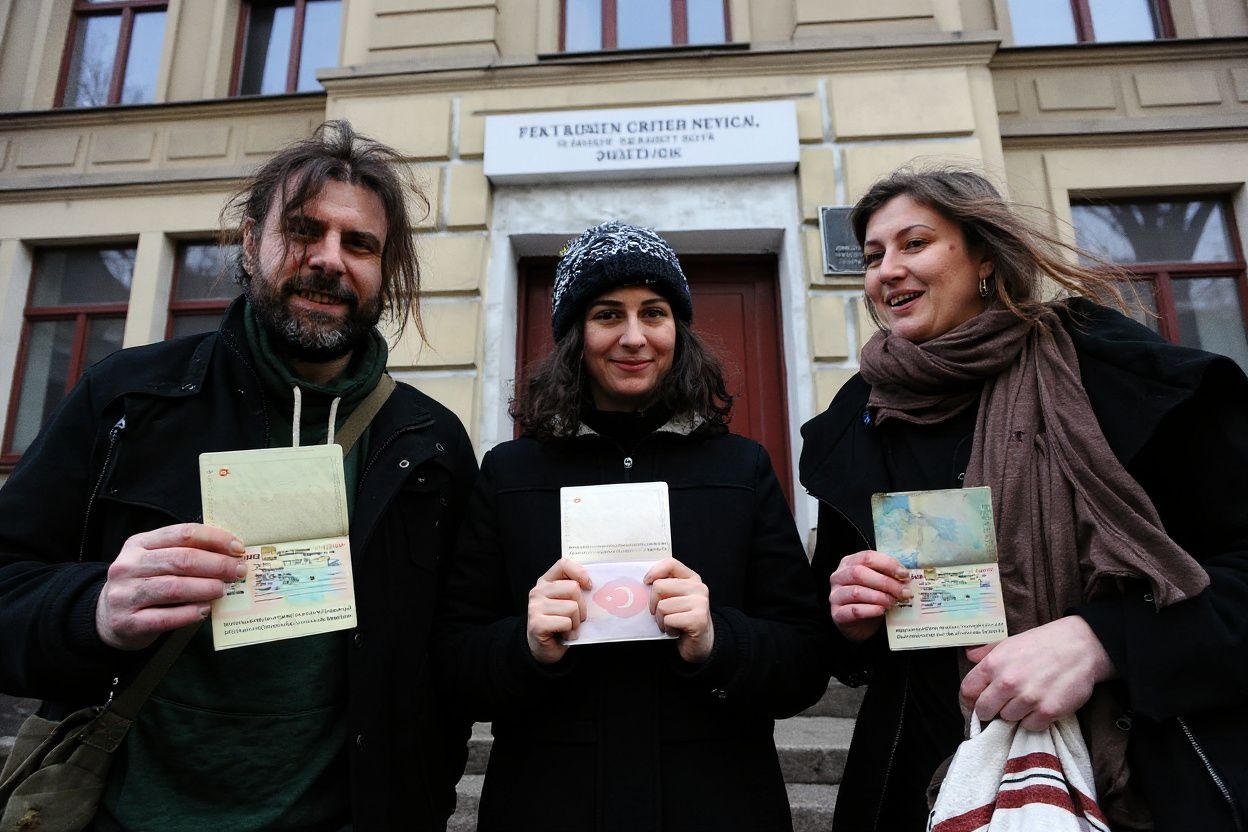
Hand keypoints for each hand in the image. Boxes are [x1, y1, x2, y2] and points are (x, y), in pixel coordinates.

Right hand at [96, 523, 246, 650]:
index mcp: (139, 544)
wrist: (107, 618)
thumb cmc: (144, 584)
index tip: (238, 548)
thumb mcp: (156, 560)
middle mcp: (128, 566)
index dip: (215, 539)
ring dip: (205, 588)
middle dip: (217, 565)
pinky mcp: (127, 622)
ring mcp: (125, 594)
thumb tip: (231, 553)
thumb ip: (185, 553)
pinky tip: (204, 610)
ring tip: (223, 590)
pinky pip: (165, 617)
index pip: (183, 533)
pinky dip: (189, 613)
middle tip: (238, 571)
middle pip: (181, 560)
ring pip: (174, 587)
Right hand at [526, 558, 590, 664]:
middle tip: (576, 617)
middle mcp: (538, 591)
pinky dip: (570, 632)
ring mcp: (535, 607)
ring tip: (569, 627)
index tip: (588, 586)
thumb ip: (574, 589)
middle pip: (573, 588)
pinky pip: (566, 622)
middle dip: (581, 606)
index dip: (580, 573)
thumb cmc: (559, 623)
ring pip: (572, 607)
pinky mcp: (537, 623)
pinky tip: (564, 635)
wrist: (544, 648)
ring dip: (576, 622)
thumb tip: (593, 584)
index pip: (564, 564)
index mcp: (546, 582)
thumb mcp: (566, 601)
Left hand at [645, 558, 712, 663]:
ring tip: (670, 624)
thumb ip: (665, 587)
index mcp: (692, 579)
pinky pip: (669, 620)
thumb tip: (643, 583)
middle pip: (659, 586)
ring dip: (661, 620)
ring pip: (662, 606)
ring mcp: (700, 603)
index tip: (646, 582)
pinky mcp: (698, 619)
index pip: (670, 564)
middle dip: (653, 604)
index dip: (654, 571)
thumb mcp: (675, 598)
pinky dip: (667, 628)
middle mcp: (698, 588)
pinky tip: (676, 631)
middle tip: (660, 614)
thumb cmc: (682, 620)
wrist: (699, 644)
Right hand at [827, 550, 910, 642]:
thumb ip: (887, 576)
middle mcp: (838, 577)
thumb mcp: (878, 583)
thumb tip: (905, 577)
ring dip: (880, 597)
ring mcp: (835, 596)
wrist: (860, 624)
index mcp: (849, 563)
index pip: (867, 557)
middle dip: (885, 582)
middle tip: (903, 592)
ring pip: (856, 592)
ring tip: (894, 602)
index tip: (904, 575)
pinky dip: (871, 610)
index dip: (888, 564)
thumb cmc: (870, 599)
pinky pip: (854, 611)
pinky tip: (882, 610)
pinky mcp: (837, 614)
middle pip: (859, 573)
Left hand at [960, 616, 1117, 730]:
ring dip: (1015, 713)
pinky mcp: (1048, 711)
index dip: (969, 700)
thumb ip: (987, 652)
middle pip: (984, 711)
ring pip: (1007, 719)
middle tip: (1002, 705)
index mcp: (994, 664)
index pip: (967, 691)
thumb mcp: (1009, 642)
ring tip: (1027, 699)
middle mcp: (1007, 682)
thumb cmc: (1043, 643)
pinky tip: (1040, 705)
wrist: (1081, 646)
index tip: (975, 704)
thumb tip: (968, 657)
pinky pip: (1030, 726)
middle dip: (990, 710)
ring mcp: (1028, 698)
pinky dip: (1034, 720)